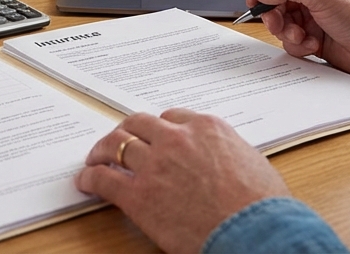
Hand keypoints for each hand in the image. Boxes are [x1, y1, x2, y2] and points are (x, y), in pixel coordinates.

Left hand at [75, 109, 288, 253]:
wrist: (255, 231)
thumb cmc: (263, 206)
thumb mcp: (252, 164)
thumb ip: (230, 154)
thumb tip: (227, 163)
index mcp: (206, 129)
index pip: (172, 118)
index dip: (159, 129)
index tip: (153, 136)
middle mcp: (177, 139)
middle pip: (138, 124)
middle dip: (126, 132)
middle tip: (118, 141)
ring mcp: (155, 165)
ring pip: (116, 144)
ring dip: (102, 150)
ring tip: (96, 158)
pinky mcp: (139, 195)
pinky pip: (104, 178)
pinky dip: (90, 177)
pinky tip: (86, 182)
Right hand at [246, 0, 349, 80]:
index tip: (256, 0)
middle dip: (273, 14)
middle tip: (277, 23)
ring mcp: (310, 15)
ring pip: (280, 21)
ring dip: (287, 32)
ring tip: (302, 36)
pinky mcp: (312, 36)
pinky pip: (290, 40)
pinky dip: (298, 45)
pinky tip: (314, 45)